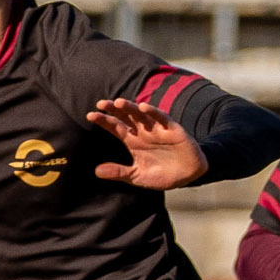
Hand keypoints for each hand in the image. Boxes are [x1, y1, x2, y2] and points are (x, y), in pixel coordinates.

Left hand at [86, 98, 206, 189]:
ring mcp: (157, 129)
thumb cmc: (162, 175)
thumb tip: (96, 172)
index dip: (104, 121)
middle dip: (113, 110)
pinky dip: (154, 112)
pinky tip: (144, 107)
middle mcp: (143, 132)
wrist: (188, 176)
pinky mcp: (173, 130)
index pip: (115, 127)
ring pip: (141, 114)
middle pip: (125, 116)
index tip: (91, 115)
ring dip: (130, 108)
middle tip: (101, 104)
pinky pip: (162, 118)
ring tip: (118, 102)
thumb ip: (119, 172)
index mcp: (133, 141)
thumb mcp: (138, 176)